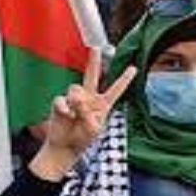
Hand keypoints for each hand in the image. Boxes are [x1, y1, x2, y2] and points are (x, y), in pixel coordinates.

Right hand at [30, 48, 135, 180]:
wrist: (65, 146)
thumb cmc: (83, 139)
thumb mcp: (93, 128)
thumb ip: (87, 112)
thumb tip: (77, 99)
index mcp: (103, 104)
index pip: (116, 89)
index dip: (124, 79)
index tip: (134, 68)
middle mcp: (89, 98)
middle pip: (92, 75)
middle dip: (94, 61)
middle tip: (96, 48)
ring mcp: (74, 99)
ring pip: (75, 88)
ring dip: (76, 100)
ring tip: (75, 114)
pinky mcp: (61, 103)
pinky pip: (61, 100)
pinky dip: (64, 108)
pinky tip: (67, 115)